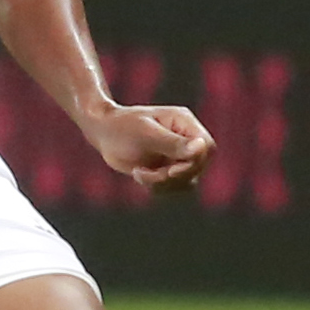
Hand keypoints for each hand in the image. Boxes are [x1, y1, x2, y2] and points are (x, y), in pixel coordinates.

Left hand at [87, 102, 211, 192]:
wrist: (103, 132)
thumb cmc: (122, 127)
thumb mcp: (146, 135)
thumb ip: (173, 143)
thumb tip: (201, 146)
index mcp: (184, 123)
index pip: (207, 147)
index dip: (194, 163)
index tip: (170, 170)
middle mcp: (186, 139)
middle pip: (198, 166)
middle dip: (172, 175)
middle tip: (144, 173)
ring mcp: (179, 154)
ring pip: (187, 180)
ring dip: (162, 183)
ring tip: (138, 173)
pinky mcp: (170, 167)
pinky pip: (175, 186)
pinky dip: (157, 186)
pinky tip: (139, 174)